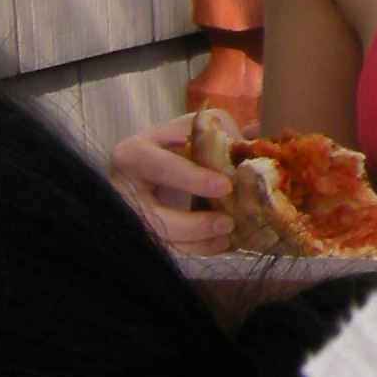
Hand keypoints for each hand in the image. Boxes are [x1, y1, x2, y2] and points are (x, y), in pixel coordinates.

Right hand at [107, 114, 231, 251]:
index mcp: (133, 154)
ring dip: (196, 242)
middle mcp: (122, 189)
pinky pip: (166, 249)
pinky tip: (219, 244)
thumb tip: (254, 143)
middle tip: (228, 223)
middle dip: (192, 225)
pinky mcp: (140, 234)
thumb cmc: (172, 142)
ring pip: (159, 240)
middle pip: (152, 217)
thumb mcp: (191, 128)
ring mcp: (128, 217)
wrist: (146, 164)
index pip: (161, 168)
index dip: (192, 179)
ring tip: (228, 237)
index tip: (225, 186)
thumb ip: (219, 133)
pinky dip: (195, 249)